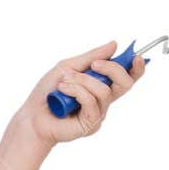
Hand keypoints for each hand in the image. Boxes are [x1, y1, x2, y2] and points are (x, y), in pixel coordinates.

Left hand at [21, 41, 145, 145]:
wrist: (32, 115)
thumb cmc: (48, 92)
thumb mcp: (68, 67)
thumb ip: (91, 57)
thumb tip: (114, 45)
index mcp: (101, 86)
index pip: (127, 78)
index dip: (136, 68)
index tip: (135, 56)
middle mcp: (103, 101)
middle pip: (125, 83)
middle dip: (112, 69)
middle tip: (93, 65)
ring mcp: (98, 114)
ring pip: (104, 91)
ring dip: (82, 81)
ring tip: (64, 82)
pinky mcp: (91, 124)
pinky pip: (92, 102)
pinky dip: (77, 91)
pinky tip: (63, 92)